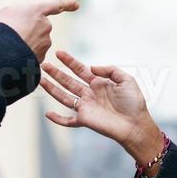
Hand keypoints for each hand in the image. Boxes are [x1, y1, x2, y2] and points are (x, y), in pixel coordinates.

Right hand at [0, 0, 79, 63]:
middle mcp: (46, 26)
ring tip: (10, 45)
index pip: (56, 5)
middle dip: (29, 32)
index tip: (77, 5)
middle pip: (39, 28)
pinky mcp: (42, 57)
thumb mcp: (9, 12)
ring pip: (36, 43)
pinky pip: (33, 55)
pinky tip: (14, 55)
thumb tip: (26, 22)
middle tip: (12, 34)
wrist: (3, 50)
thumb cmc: (2, 27)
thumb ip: (22, 14)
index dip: (67, 4)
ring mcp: (45, 43)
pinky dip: (25, 55)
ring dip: (25, 44)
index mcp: (38, 11)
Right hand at [41, 50, 164, 164]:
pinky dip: (58, 119)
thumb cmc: (134, 103)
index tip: (59, 53)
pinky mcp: (85, 120)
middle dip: (56, 73)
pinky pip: (68, 121)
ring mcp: (86, 107)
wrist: (136, 124)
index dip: (69, 61)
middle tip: (44, 64)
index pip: (80, 70)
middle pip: (68, 81)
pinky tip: (47, 114)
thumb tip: (91, 67)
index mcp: (99, 83)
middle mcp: (90, 94)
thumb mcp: (126, 80)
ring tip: (40, 80)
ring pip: (64, 97)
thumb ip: (110, 70)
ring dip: (52, 89)